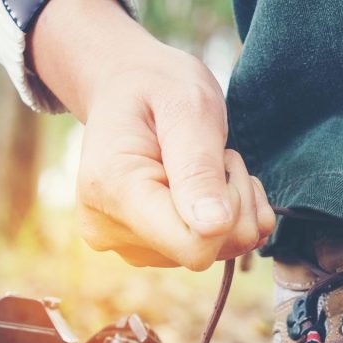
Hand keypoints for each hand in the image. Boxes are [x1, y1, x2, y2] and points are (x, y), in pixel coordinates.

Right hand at [30, 0, 274, 269]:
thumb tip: (213, 228)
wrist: (126, 89)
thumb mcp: (188, 108)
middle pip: (205, 252)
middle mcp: (108, 229)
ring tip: (207, 165)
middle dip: (234, 205)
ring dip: (231, 209)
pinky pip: (206, 252)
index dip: (229, 209)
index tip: (221, 161)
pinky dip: (224, 220)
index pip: (193, 245)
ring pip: (212, 253)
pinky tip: (209, 185)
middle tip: (217, 157)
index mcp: (112, 190)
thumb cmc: (158, 89)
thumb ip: (198, 168)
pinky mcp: (144, 250)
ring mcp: (125, 245)